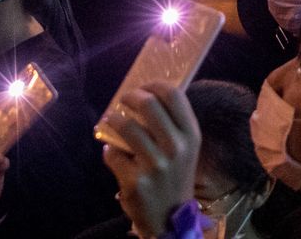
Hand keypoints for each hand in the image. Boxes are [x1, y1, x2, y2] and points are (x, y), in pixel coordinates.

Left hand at [99, 84, 201, 238]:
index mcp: (191, 135)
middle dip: (131, 97)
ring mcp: (155, 165)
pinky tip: (113, 153)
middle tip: (124, 99)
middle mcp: (176, 147)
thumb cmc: (176, 175)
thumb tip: (147, 97)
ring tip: (110, 120)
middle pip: (148, 105)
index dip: (154, 84)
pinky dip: (109, 151)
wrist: (170, 217)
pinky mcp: (135, 181)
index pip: (174, 96)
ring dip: (113, 120)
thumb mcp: (186, 148)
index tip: (144, 85)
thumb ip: (173, 125)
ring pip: (125, 127)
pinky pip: (113, 155)